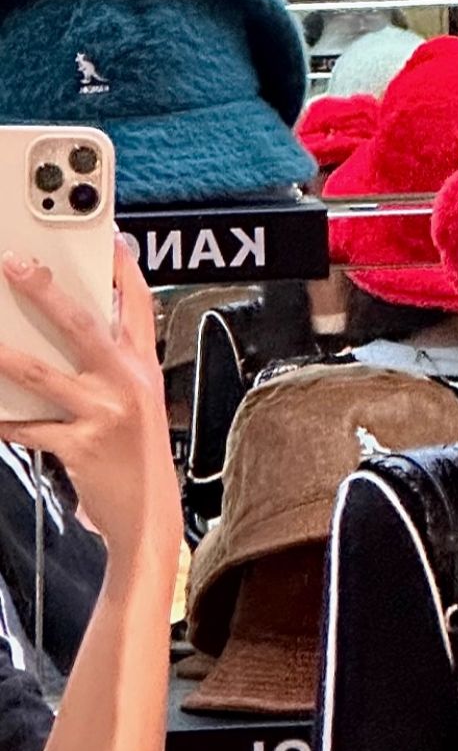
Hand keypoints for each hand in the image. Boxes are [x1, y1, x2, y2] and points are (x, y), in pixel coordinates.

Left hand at [0, 239, 179, 560]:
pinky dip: (5, 419)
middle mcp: (128, 384)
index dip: (121, 264)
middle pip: (84, 325)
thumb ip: (108, 363)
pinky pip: (30, 426)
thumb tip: (60, 329)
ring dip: (5, 353)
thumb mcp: (134, 403)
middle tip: (14, 264)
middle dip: (46, 291)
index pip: (137, 303)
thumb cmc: (137, 459)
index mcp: (143, 367)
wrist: (149, 517)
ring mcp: (104, 414)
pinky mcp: (80, 445)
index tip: (104, 233)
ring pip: (44, 373)